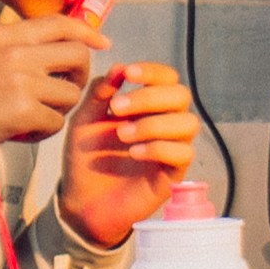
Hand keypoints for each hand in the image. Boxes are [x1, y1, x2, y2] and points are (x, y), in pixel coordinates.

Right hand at [0, 11, 104, 154]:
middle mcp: (15, 52)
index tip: (102, 43)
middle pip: (78, 55)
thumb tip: (53, 48)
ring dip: (59, 110)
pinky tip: (23, 133)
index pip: (60, 23)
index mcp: (4, 35)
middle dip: (80, 76)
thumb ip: (15, 48)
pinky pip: (56, 122)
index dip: (87, 32)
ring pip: (70, 93)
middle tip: (65, 91)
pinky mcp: (23, 111)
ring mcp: (20, 80)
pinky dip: (45, 132)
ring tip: (34, 118)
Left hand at [57, 58, 210, 245]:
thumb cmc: (86, 159)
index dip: (154, 72)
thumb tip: (119, 67)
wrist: (81, 201)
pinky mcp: (172, 174)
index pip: (167, 79)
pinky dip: (159, 148)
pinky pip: (183, 154)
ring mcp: (170, 149)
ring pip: (188, 124)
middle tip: (117, 109)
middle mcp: (164, 124)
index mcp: (147, 106)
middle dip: (150, 97)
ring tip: (123, 135)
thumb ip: (100, 93)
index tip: (129, 73)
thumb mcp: (85, 120)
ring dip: (154, 124)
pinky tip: (134, 153)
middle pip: (181, 96)